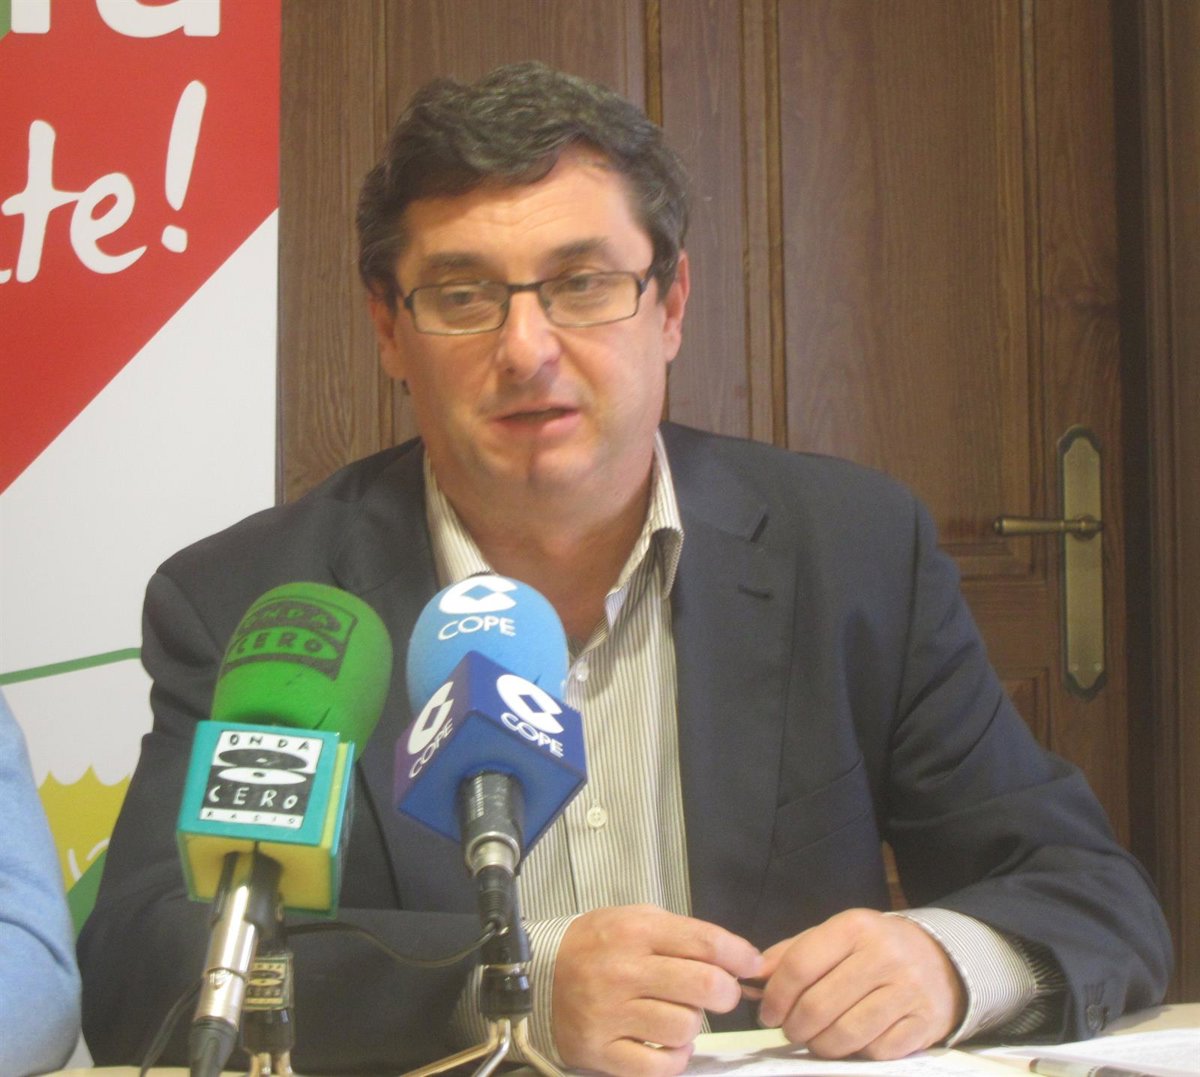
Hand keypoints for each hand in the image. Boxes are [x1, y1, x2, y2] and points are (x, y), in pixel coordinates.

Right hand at [553, 904, 763, 1076]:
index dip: (740, 955)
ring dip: (693, 1025)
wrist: (536, 977)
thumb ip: (682, 935)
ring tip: (678, 1015)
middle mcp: (624, 970)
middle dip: (727, 993)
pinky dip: (675, 1059)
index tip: (751, 966)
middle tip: (722, 994)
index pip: (705, 942)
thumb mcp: (634, 919)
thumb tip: (737, 958)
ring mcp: (611, 1014)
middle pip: (704, 986)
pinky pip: (661, 1066)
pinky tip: (665, 1044)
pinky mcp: (601, 1051)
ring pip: (686, 1028)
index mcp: (635, 930)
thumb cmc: (596, 945)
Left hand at [755, 908, 965, 1059]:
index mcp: (854, 927)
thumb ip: (793, 954)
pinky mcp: (925, 1024)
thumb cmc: (872, 949)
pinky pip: (877, 1052)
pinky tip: (852, 1043)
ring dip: (821, 1046)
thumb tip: (753, 977)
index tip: (767, 1013)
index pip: (800, 965)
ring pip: (847, 1034)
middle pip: (819, 1005)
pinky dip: (857, 1055)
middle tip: (790, 1030)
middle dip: (794, 1027)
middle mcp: (884, 956)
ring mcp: (908, 991)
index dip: (776, 996)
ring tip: (815, 1040)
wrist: (940, 960)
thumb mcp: (834, 937)